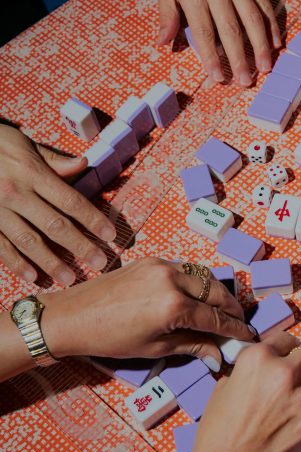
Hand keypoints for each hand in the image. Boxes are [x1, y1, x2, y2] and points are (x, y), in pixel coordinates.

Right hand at [0, 125, 115, 284]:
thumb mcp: (21, 143)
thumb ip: (52, 160)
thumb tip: (84, 164)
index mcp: (31, 173)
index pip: (70, 201)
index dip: (92, 220)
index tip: (109, 235)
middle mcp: (16, 194)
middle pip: (55, 225)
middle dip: (79, 246)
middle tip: (99, 263)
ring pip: (29, 240)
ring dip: (50, 262)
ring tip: (69, 279)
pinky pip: (0, 246)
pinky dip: (15, 263)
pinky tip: (31, 276)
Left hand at [40, 257, 252, 371]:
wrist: (72, 316)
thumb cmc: (110, 339)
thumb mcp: (155, 348)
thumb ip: (192, 346)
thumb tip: (218, 356)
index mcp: (173, 306)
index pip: (216, 318)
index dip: (235, 329)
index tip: (247, 336)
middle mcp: (172, 279)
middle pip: (216, 291)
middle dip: (232, 308)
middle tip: (239, 322)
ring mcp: (162, 266)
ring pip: (204, 275)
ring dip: (217, 292)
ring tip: (223, 309)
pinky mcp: (152, 260)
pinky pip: (186, 269)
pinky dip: (198, 281)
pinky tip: (199, 295)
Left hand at [157, 0, 281, 86]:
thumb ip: (168, 13)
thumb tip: (162, 42)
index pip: (203, 31)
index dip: (211, 55)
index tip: (217, 77)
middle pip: (231, 29)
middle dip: (239, 57)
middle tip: (246, 80)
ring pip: (253, 18)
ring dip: (261, 45)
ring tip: (265, 67)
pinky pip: (265, 4)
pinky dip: (272, 24)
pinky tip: (276, 43)